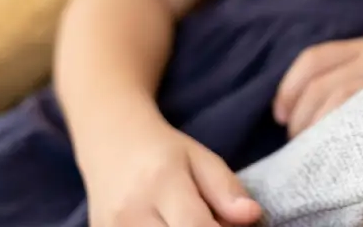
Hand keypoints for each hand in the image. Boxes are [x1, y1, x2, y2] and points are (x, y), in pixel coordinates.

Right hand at [85, 117, 261, 226]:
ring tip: (190, 221)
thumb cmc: (162, 151)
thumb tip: (253, 216)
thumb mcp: (200, 158)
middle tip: (212, 220)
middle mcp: (130, 212)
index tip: (233, 225)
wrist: (110, 143)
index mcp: (161, 182)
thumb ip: (226, 189)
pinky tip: (170, 224)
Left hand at [273, 36, 362, 137]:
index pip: (313, 58)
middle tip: (297, 139)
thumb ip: (342, 79)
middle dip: (297, 116)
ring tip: (312, 147)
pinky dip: (333, 133)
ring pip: (333, 98)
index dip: (288, 88)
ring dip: (312, 128)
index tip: (279, 114)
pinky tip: (331, 148)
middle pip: (317, 83)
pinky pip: (353, 116)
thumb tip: (289, 106)